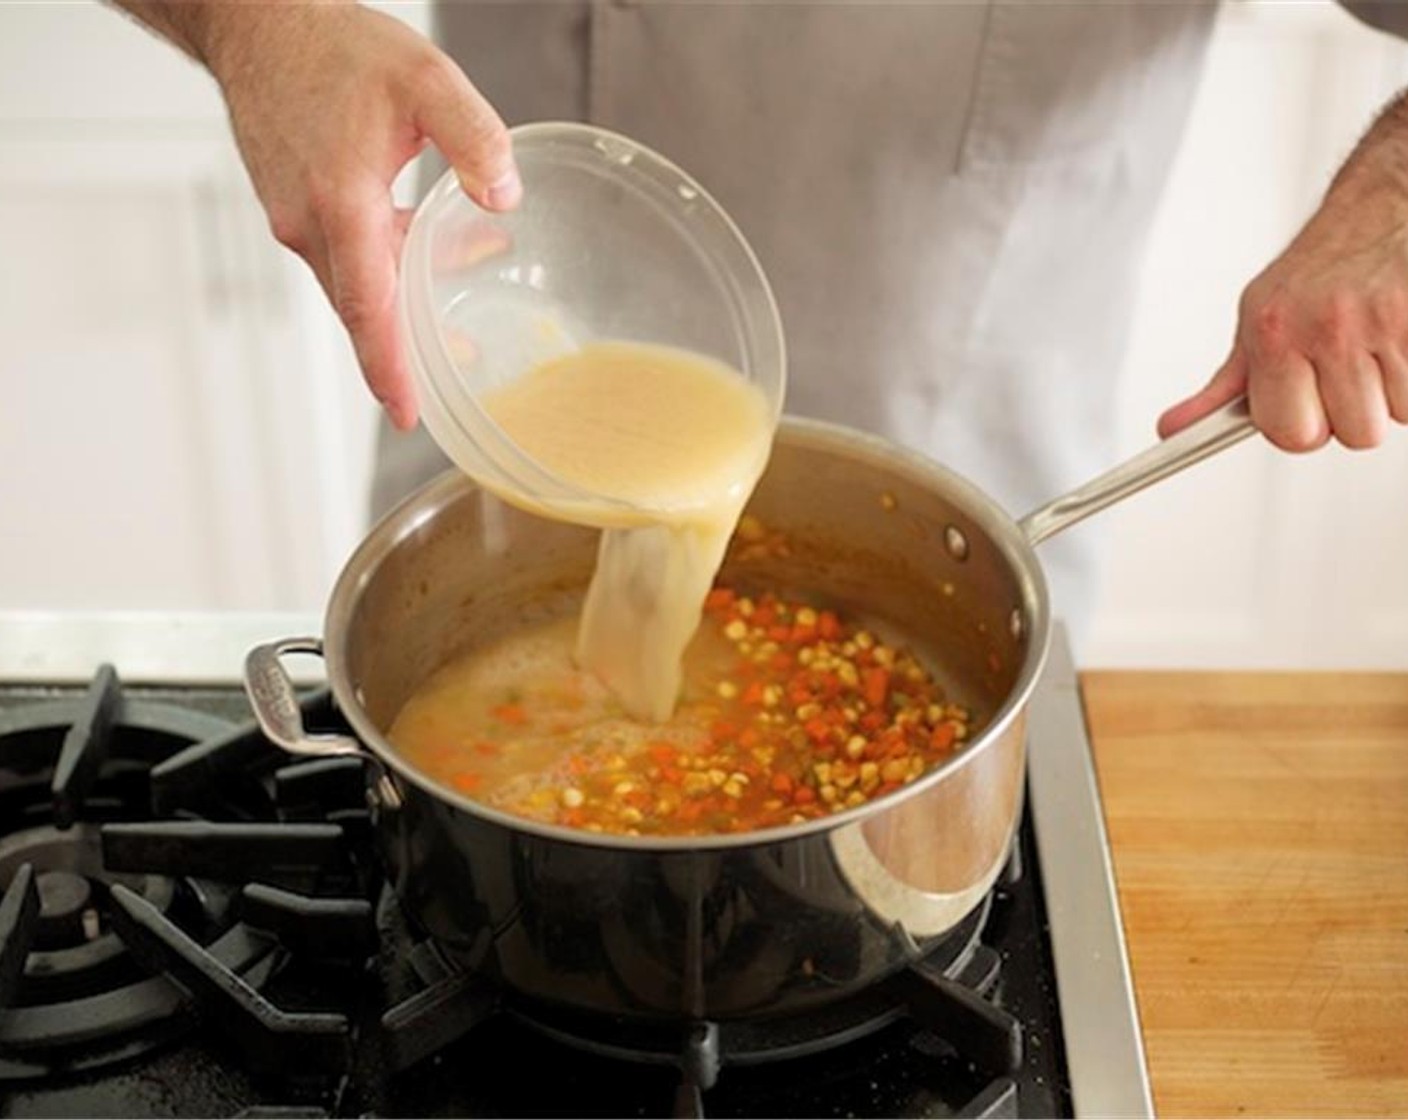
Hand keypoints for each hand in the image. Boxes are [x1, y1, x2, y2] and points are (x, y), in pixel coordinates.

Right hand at [206, 3, 519, 429]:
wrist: (258, 22)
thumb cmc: (331, 46)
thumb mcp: (424, 79)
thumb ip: (474, 138)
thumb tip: (503, 197)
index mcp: (341, 203)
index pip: (370, 308)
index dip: (391, 366)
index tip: (408, 413)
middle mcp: (311, 224)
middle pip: (365, 310)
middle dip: (406, 353)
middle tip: (447, 384)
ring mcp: (296, 219)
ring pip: (357, 283)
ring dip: (404, 301)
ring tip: (457, 315)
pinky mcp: (295, 208)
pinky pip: (346, 256)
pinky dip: (385, 265)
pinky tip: (427, 246)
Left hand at [1159, 104, 1407, 450]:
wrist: (1379, 208)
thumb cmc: (1316, 274)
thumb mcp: (1257, 322)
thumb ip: (1224, 387)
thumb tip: (1172, 430)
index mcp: (1273, 333)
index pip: (1291, 435)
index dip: (1306, 426)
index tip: (1310, 402)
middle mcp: (1326, 325)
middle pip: (1355, 434)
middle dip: (1357, 410)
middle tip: (1351, 365)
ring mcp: (1383, 320)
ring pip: (1400, 415)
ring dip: (1396, 390)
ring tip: (1380, 343)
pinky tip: (1403, 335)